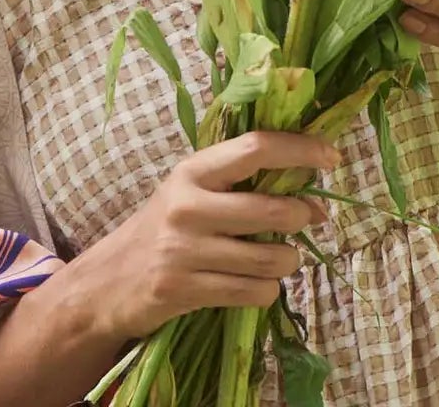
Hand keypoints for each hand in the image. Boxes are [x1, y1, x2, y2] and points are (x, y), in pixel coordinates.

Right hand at [71, 131, 336, 342]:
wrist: (108, 281)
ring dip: (288, 259)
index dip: (300, 150)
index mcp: (193, 170)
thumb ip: (240, 183)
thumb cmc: (163, 227)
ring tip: (283, 257)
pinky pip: (252, 291)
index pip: (256, 147)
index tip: (331, 157)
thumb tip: (312, 194)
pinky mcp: (185, 290)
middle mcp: (188, 206)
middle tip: (311, 217)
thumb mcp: (191, 190)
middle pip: (270, 208)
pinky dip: (267, 290)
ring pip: (268, 257)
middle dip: (303, 215)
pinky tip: (258, 284)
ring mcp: (185, 250)